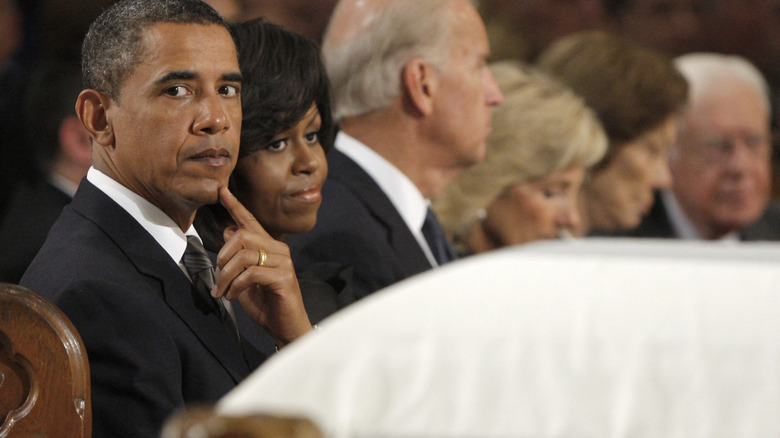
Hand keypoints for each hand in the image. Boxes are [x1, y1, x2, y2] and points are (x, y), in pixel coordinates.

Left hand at [213, 186, 311, 345]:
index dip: (235, 206)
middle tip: (217, 279)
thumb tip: (227, 231)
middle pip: (242, 236)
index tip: (221, 191)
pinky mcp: (284, 278)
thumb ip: (238, 257)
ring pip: (244, 255)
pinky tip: (233, 296)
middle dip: (222, 257)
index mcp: (269, 247)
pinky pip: (251, 273)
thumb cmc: (266, 304)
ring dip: (226, 275)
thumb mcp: (245, 279)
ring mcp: (283, 263)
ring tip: (223, 292)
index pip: (251, 221)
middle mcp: (279, 250)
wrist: (286, 328)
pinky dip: (236, 285)